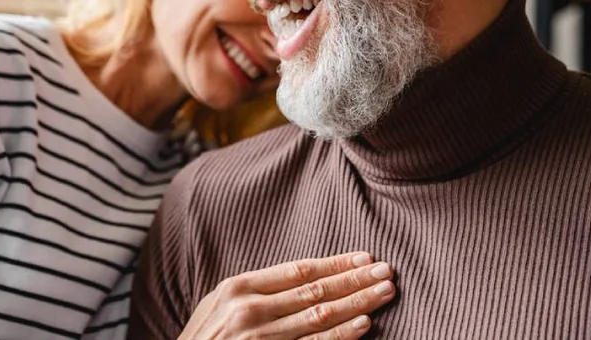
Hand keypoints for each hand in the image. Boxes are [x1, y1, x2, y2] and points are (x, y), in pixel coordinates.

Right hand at [179, 252, 394, 339]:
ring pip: (319, 317)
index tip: (366, 258)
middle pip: (315, 290)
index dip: (335, 264)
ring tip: (385, 293)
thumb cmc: (202, 339)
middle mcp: (249, 310)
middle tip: (388, 271)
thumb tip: (300, 278)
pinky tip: (363, 325)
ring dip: (357, 303)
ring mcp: (260, 339)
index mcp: (237, 288)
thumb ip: (252, 291)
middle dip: (355, 280)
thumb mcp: (215, 306)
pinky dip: (341, 335)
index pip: (298, 270)